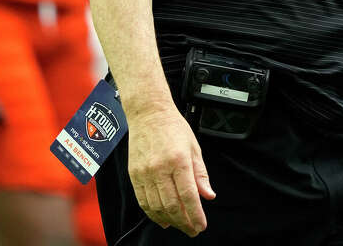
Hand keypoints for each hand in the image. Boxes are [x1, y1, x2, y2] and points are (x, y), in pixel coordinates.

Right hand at [125, 103, 214, 236]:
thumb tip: (208, 195)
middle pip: (172, 205)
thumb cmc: (173, 127)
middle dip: (184, 222)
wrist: (147, 113)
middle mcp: (160, 168)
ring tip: (179, 225)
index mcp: (178, 160)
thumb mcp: (193, 147)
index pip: (188, 196)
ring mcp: (145, 172)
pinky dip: (152, 213)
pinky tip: (162, 218)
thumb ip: (201, 174)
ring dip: (169, 220)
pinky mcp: (133, 174)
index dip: (196, 215)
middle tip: (192, 230)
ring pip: (156, 206)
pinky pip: (142, 200)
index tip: (201, 226)